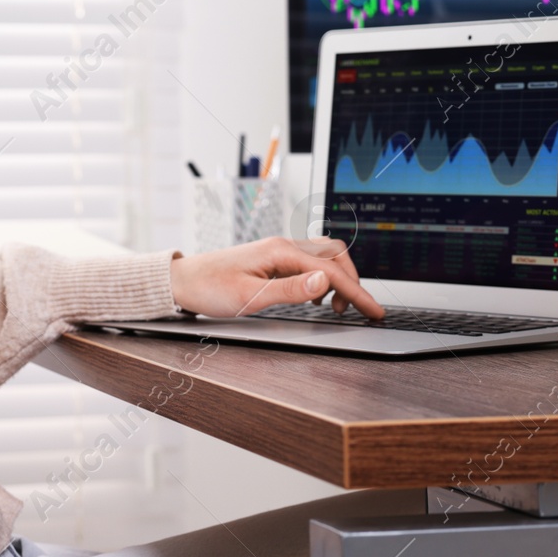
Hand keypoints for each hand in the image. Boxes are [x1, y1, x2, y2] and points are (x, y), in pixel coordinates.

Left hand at [168, 236, 384, 319]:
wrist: (183, 281)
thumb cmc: (210, 288)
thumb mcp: (250, 297)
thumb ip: (290, 290)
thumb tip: (325, 283)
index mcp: (281, 251)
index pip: (331, 271)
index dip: (358, 293)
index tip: (375, 311)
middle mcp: (283, 245)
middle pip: (335, 255)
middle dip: (353, 282)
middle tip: (360, 310)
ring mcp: (278, 250)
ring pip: (324, 256)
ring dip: (339, 279)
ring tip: (338, 308)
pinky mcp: (273, 258)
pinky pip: (310, 261)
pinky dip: (323, 278)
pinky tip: (317, 299)